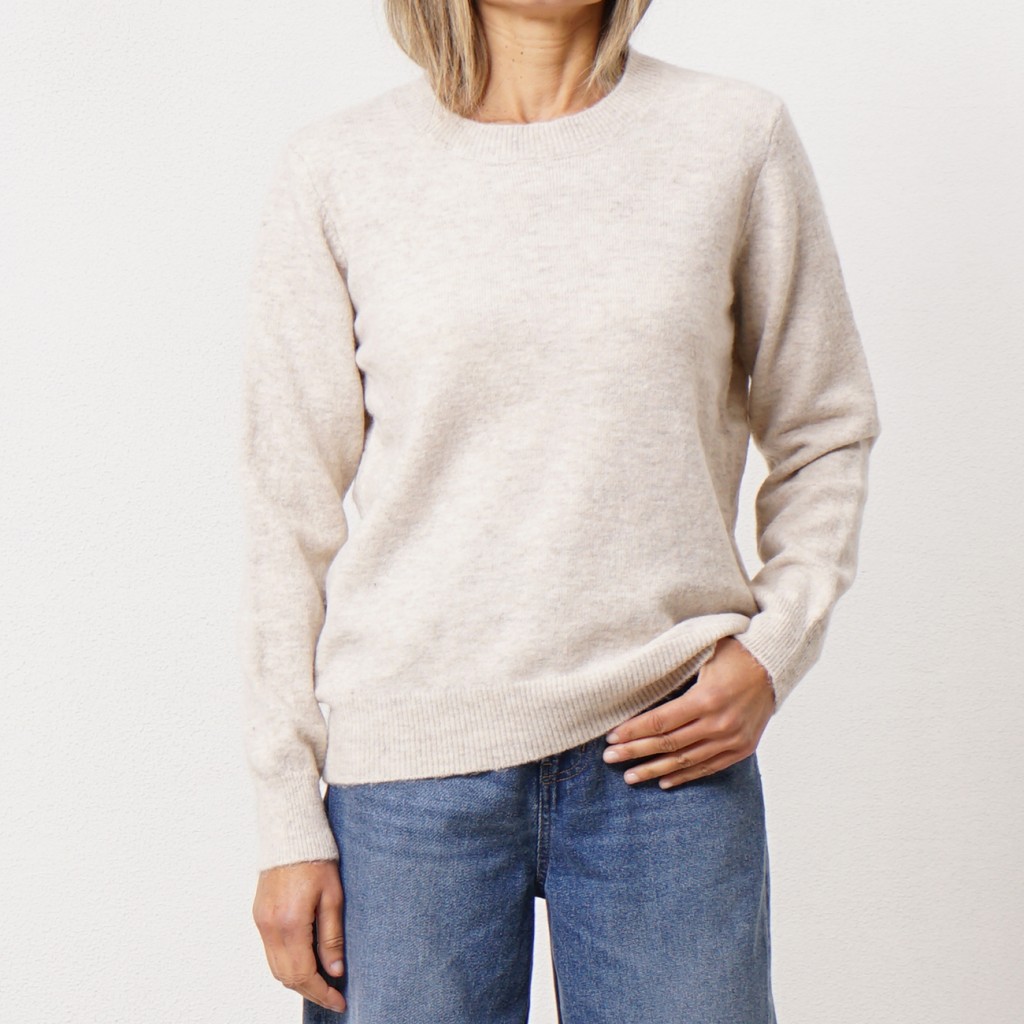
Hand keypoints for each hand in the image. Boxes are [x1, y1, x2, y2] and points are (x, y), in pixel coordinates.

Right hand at [252, 859, 346, 1013]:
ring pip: (276, 968)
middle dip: (311, 991)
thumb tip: (335, 971)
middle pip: (287, 977)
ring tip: (323, 981)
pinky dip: (287, 963)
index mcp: (290, 924)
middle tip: (334, 995)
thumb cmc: (316, 858)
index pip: (304, 974)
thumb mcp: (333, 896)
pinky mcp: (259, 915)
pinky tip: (306, 960)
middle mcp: (270, 928)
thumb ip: (332, 936)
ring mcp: (261, 922)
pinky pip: (270, 952)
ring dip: (298, 979)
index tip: (340, 1002)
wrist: (290, 833)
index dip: (322, 993)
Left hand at [602, 636, 776, 787]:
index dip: (633, 731)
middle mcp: (719, 724)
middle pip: (668, 744)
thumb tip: (636, 680)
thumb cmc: (733, 654)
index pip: (660, 722)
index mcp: (706, 699)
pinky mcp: (741, 749)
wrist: (773, 666)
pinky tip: (664, 781)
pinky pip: (708, 768)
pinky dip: (684, 775)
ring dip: (654, 770)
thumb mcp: (702, 655)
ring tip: (630, 776)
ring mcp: (732, 740)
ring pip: (685, 761)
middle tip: (610, 758)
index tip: (611, 737)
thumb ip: (674, 672)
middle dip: (635, 752)